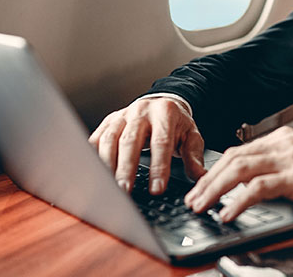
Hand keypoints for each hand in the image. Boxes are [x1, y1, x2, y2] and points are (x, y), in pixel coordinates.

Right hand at [88, 97, 205, 194]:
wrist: (162, 102)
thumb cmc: (176, 124)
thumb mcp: (191, 136)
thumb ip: (194, 156)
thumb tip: (200, 178)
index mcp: (165, 113)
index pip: (161, 142)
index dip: (159, 167)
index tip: (157, 189)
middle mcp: (141, 111)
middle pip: (130, 140)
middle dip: (126, 167)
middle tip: (124, 191)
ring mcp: (122, 116)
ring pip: (109, 139)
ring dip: (107, 164)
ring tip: (107, 187)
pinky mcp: (108, 122)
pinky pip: (96, 138)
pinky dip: (92, 156)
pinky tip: (91, 173)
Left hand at [184, 126, 292, 221]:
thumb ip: (279, 166)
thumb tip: (251, 184)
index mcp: (284, 139)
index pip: (240, 150)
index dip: (216, 168)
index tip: (202, 185)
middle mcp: (283, 145)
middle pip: (233, 158)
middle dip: (208, 179)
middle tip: (193, 198)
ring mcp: (290, 160)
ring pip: (240, 169)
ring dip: (215, 189)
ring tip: (201, 205)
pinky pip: (260, 187)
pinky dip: (239, 200)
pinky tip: (228, 212)